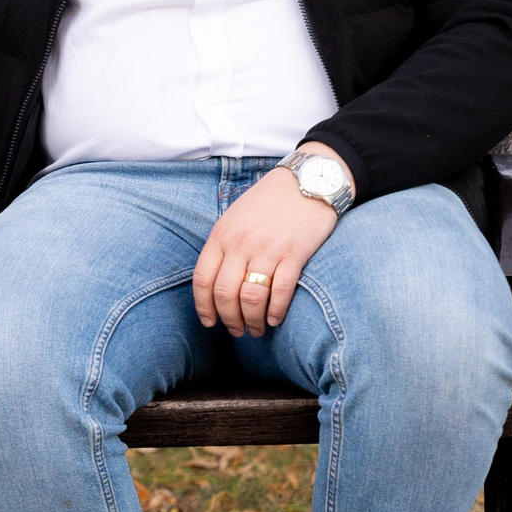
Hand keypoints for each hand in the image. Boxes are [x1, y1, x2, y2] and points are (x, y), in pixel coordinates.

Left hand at [191, 151, 349, 336]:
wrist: (308, 180)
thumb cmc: (269, 201)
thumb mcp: (235, 217)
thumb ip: (224, 245)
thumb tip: (216, 283)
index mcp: (222, 234)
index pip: (203, 279)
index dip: (204, 306)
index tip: (210, 322)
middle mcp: (241, 243)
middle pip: (225, 293)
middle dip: (229, 319)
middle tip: (237, 331)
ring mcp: (268, 249)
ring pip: (251, 297)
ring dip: (252, 320)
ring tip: (257, 329)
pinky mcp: (295, 254)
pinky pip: (280, 292)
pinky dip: (276, 311)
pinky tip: (276, 319)